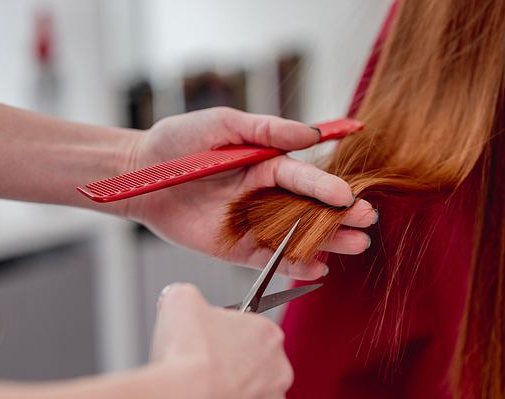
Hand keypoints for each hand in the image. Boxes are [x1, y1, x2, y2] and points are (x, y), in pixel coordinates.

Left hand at [123, 107, 376, 279]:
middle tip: (365, 223)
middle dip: (339, 216)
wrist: (138, 175)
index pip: (304, 178)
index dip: (326, 187)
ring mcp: (253, 223)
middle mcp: (265, 195)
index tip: (349, 196)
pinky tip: (318, 267)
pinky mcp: (236, 248)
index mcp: (266, 164)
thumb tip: (311, 135)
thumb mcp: (223, 124)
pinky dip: (294, 265)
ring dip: (327, 242)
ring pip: (296, 236)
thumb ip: (266, 130)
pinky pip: (269, 260)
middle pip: (309, 209)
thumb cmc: (178, 143)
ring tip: (355, 246)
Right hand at [151, 284, 291, 398]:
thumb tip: (184, 295)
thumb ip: (189, 292)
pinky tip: (213, 392)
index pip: (248, 326)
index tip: (210, 338)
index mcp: (268, 331)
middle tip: (207, 359)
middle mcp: (278, 365)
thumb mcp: (181, 299)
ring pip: (252, 383)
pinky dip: (231, 396)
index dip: (225, 331)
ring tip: (208, 379)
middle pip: (254, 356)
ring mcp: (272, 394)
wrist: (185, 392)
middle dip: (233, 357)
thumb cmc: (188, 352)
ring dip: (235, 380)